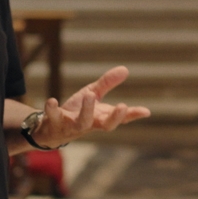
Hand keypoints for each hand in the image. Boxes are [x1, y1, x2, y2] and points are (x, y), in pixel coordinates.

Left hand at [33, 65, 150, 148]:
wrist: (52, 129)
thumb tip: (125, 69)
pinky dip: (52, 109)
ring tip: (90, 94)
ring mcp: (72, 125)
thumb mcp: (92, 94)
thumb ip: (107, 83)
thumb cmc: (77, 112)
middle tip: (123, 106)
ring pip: (82, 123)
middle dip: (114, 117)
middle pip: (105, 126)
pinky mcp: (55, 122)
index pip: (120, 119)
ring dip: (87, 110)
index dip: (132, 115)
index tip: (145, 111)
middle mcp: (89, 124)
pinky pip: (53, 117)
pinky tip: (52, 100)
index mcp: (101, 118)